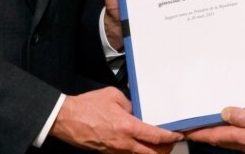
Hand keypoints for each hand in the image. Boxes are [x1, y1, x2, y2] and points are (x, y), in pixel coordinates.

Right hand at [51, 87, 181, 152]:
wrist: (66, 119)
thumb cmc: (87, 106)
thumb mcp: (113, 96)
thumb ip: (129, 103)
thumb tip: (136, 110)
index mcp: (127, 127)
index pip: (156, 136)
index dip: (170, 137)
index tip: (178, 135)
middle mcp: (124, 142)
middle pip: (152, 153)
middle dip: (164, 150)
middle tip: (171, 143)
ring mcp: (115, 150)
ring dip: (151, 152)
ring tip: (157, 144)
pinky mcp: (107, 152)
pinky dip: (137, 151)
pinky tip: (139, 144)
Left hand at [187, 106, 244, 153]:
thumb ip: (243, 116)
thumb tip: (224, 113)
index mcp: (244, 137)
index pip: (214, 136)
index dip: (198, 133)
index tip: (184, 130)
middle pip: (219, 140)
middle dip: (204, 134)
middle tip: (192, 127)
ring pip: (229, 140)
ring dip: (217, 134)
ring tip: (207, 125)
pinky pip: (240, 140)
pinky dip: (231, 134)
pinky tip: (232, 127)